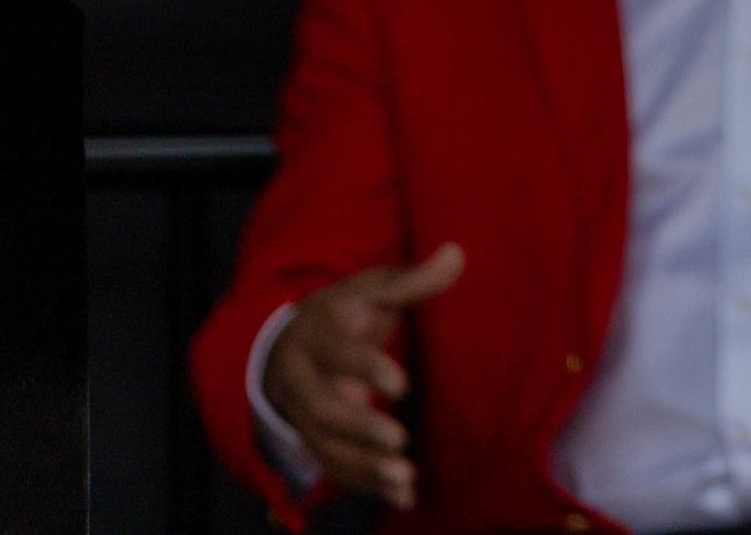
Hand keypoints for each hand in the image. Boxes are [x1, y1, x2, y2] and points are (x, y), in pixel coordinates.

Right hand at [266, 242, 464, 508]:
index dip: (364, 367)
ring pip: (324, 447)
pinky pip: (332, 468)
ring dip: (363, 466)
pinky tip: (403, 496)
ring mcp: (303, 414)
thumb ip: (412, 279)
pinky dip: (365, 485)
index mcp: (317, 331)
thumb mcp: (372, 288)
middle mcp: (301, 376)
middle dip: (359, 427)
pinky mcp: (313, 439)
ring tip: (404, 477)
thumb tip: (457, 254)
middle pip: (321, 408)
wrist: (292, 342)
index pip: (335, 351)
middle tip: (399, 439)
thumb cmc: (346, 311)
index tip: (401, 383)